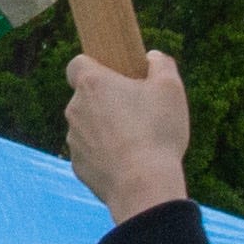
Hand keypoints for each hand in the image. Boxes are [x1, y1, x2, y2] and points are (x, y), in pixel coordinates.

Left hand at [64, 50, 192, 223]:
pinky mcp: (78, 166)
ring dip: (105, 128)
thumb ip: (161, 64)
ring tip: (137, 140)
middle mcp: (74, 110)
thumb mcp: (170, 88)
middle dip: (106, 100)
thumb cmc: (157, 132)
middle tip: (136, 110)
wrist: (143, 186)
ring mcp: (73, 140)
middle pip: (85, 97)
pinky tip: (129, 162)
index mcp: (92, 84)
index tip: (113, 75)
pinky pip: (91, 153)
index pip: (76, 64)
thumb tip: (151, 57)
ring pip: (88, 126)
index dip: (93, 66)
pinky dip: (105, 154)